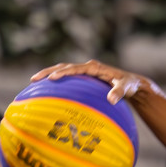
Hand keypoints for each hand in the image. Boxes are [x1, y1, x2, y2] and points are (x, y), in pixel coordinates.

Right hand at [31, 59, 163, 104]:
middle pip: (63, 67)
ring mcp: (84, 72)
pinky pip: (67, 78)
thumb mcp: (126, 88)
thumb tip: (112, 100)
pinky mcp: (84, 78)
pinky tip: (47, 92)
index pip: (75, 68)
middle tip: (33, 80)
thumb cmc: (129, 86)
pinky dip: (57, 82)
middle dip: (48, 72)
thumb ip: (119, 93)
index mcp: (94, 67)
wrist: (132, 84)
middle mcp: (87, 67)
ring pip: (63, 70)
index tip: (52, 79)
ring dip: (49, 75)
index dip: (63, 73)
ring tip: (33, 83)